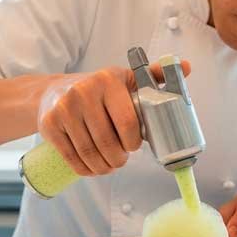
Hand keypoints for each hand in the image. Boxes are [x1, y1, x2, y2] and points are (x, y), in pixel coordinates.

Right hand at [37, 60, 190, 176]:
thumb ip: (155, 76)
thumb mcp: (126, 79)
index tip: (134, 145)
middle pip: (107, 142)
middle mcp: (83, 92)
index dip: (134, 141)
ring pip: (90, 153)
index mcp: (108, 80)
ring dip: (103, 167)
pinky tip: (93, 168)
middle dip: (118, 159)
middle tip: (121, 161)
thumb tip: (187, 66)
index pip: (127, 122)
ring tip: (109, 166)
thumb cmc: (100, 90)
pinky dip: (85, 170)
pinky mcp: (49, 124)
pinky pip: (71, 157)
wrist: (54, 91)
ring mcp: (64, 109)